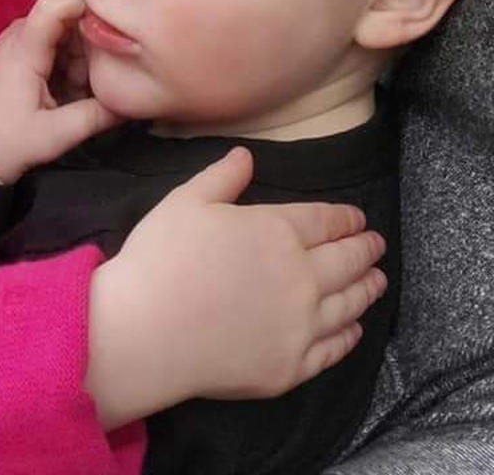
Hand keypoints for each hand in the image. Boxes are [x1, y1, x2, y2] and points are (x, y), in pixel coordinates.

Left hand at [0, 0, 121, 184]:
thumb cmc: (3, 145)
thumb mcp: (56, 134)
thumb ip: (97, 116)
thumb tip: (134, 104)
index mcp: (25, 47)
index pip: (58, 2)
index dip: (89, 6)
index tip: (112, 30)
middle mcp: (18, 36)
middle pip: (68, 22)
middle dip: (89, 48)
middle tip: (95, 83)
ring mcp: (13, 44)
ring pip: (61, 36)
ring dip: (78, 61)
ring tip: (78, 95)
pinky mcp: (12, 56)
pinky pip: (49, 48)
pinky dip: (64, 68)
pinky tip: (65, 96)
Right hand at [86, 147, 387, 429]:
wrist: (144, 332)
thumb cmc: (161, 258)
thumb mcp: (186, 201)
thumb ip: (222, 177)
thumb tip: (247, 154)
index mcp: (277, 232)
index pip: (326, 222)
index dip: (346, 218)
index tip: (358, 218)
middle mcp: (301, 279)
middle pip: (347, 262)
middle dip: (366, 250)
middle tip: (377, 245)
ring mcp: (300, 327)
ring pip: (349, 306)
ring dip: (368, 290)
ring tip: (378, 282)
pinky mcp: (290, 368)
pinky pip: (332, 350)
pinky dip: (349, 336)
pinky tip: (354, 329)